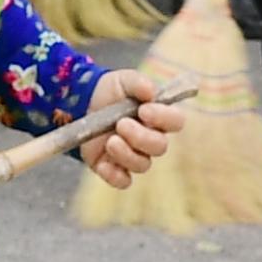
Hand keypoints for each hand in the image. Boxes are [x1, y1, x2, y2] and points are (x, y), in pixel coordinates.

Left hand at [81, 68, 184, 188]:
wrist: (84, 101)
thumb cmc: (113, 91)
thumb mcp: (124, 80)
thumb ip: (139, 83)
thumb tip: (151, 91)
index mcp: (158, 116)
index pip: (176, 122)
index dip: (164, 118)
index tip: (144, 110)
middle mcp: (150, 139)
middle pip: (160, 147)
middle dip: (141, 137)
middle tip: (121, 124)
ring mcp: (133, 155)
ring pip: (142, 165)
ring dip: (126, 154)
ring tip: (111, 140)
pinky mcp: (114, 167)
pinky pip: (123, 181)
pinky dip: (114, 176)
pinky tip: (103, 164)